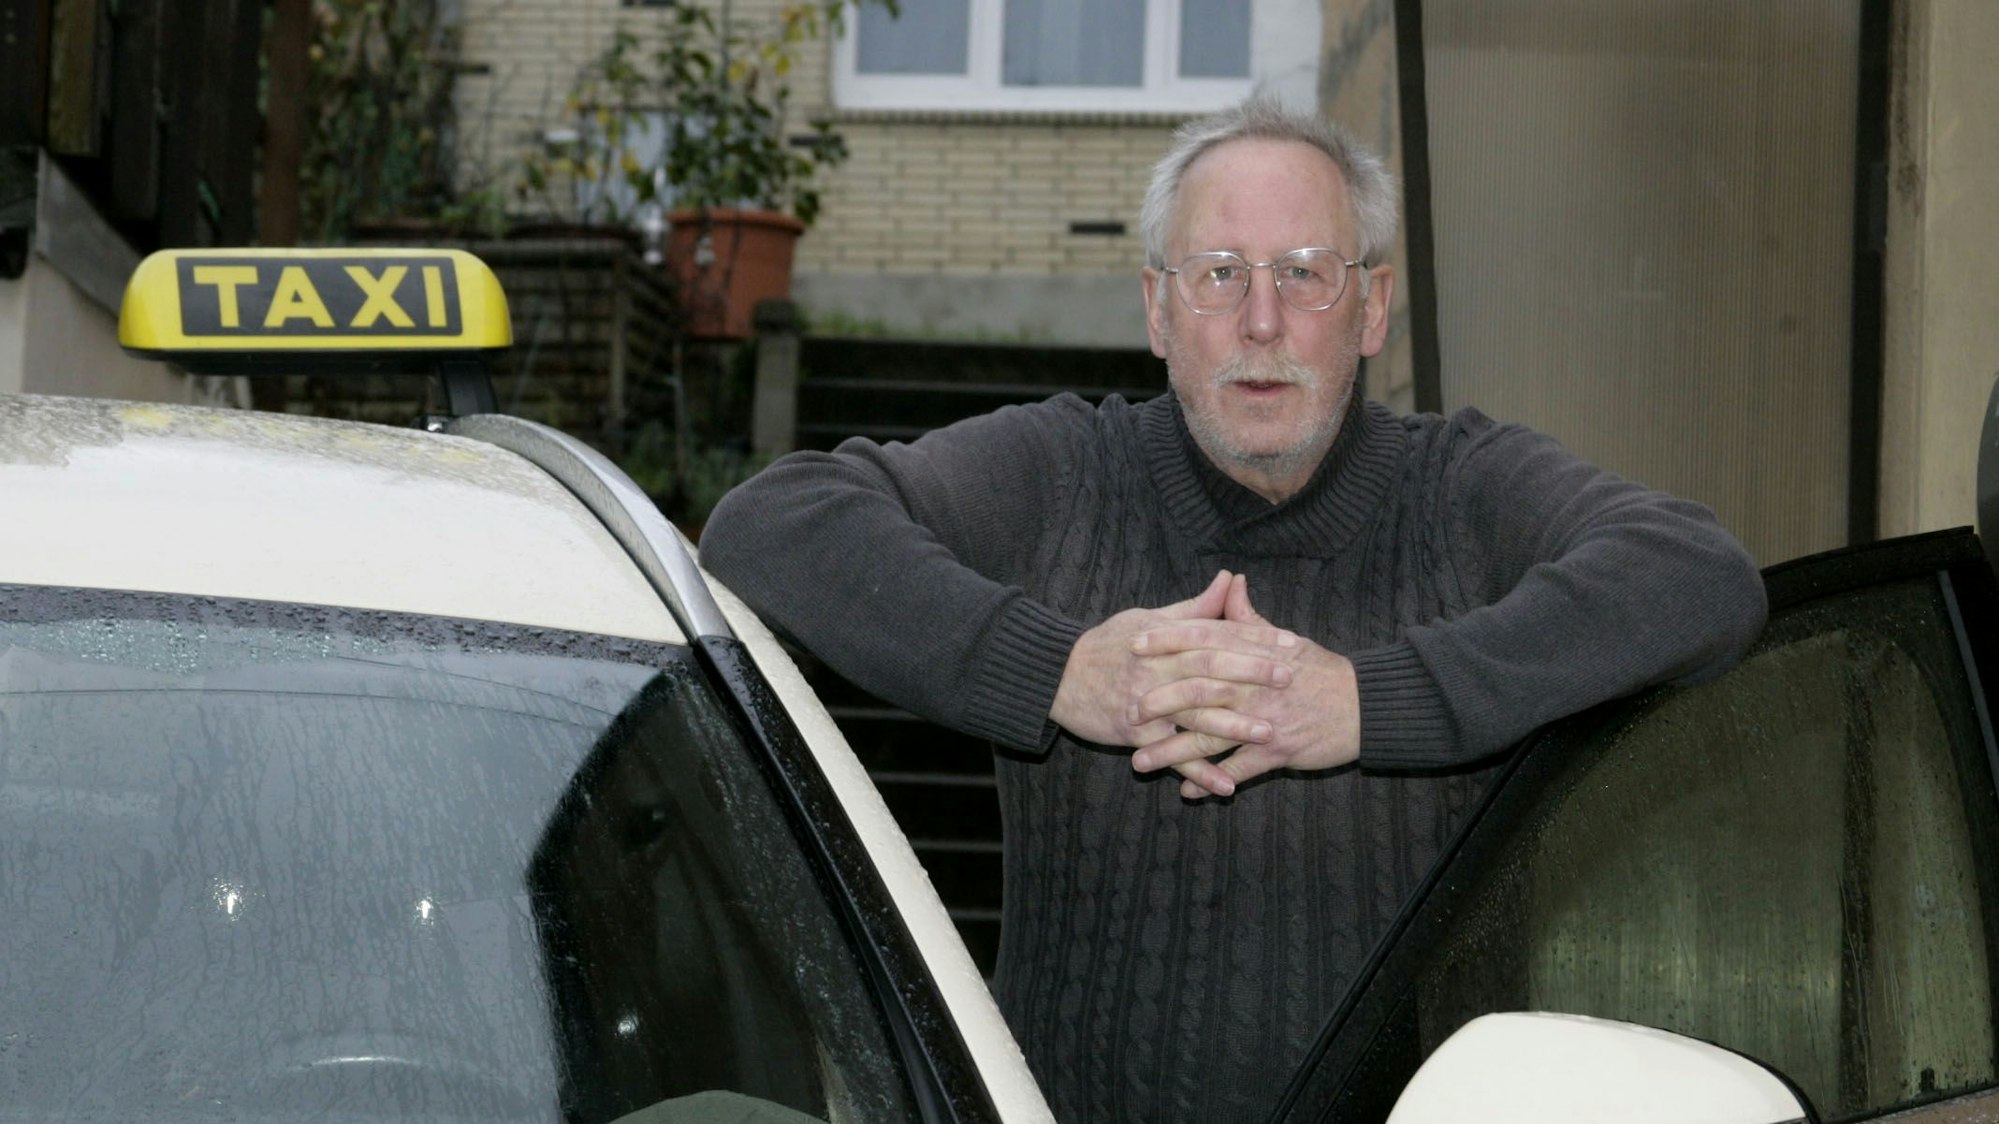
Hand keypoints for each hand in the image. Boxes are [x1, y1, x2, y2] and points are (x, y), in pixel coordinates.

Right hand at [1050, 570, 1298, 751]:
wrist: (1055, 676)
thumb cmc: (1105, 645)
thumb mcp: (1147, 618)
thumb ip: (1195, 607)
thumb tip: (1231, 578)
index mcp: (1165, 639)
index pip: (1217, 634)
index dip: (1254, 639)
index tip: (1290, 643)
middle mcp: (1157, 669)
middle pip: (1210, 670)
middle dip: (1251, 675)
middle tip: (1289, 679)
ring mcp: (1146, 703)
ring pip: (1194, 714)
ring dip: (1232, 726)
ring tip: (1269, 733)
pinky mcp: (1135, 735)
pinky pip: (1172, 756)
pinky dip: (1199, 772)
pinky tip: (1227, 786)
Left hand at [1129, 576, 1360, 798]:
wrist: (1365, 707)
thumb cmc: (1322, 672)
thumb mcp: (1285, 640)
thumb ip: (1248, 617)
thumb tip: (1229, 582)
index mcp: (1255, 651)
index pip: (1204, 639)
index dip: (1167, 640)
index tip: (1134, 643)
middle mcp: (1255, 683)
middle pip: (1198, 688)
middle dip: (1159, 700)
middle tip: (1127, 711)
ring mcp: (1264, 718)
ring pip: (1209, 735)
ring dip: (1172, 751)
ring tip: (1139, 762)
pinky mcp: (1277, 751)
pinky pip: (1236, 769)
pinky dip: (1209, 781)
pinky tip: (1185, 791)